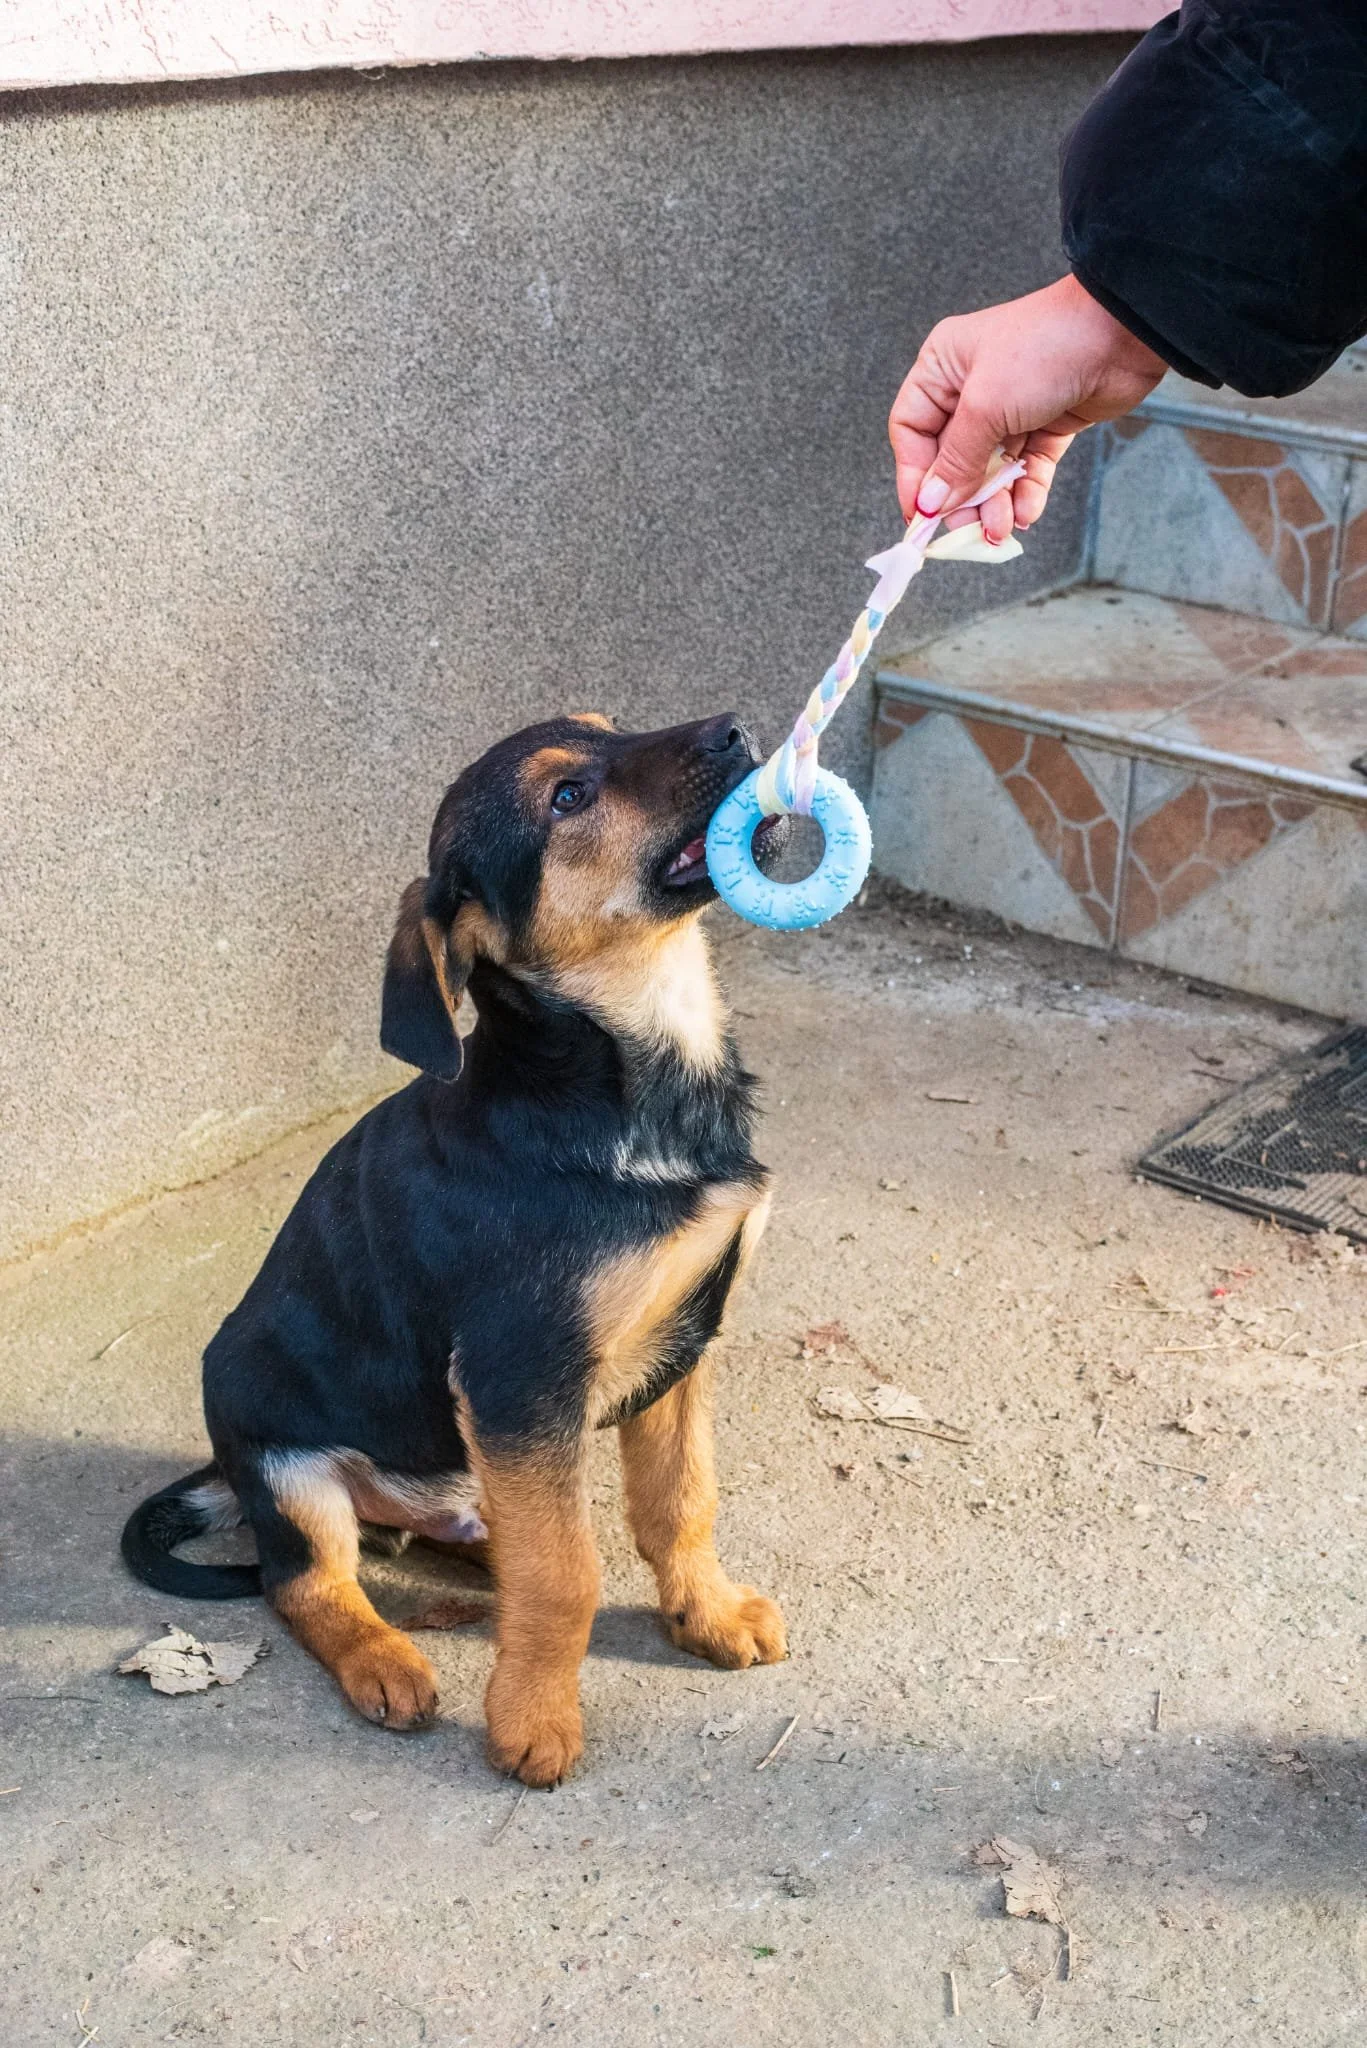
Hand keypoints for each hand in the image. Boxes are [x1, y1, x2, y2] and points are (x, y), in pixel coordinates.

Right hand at [888, 274, 1166, 542]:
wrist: (1121, 334)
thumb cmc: (1045, 347)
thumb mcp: (986, 406)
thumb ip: (956, 460)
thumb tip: (931, 503)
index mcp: (943, 368)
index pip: (912, 431)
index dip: (914, 476)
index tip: (922, 515)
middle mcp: (971, 388)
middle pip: (951, 458)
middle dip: (961, 497)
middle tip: (968, 528)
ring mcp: (1010, 407)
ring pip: (990, 470)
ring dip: (994, 503)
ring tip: (1001, 528)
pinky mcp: (1046, 424)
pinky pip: (1026, 468)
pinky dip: (1025, 493)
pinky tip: (1026, 512)